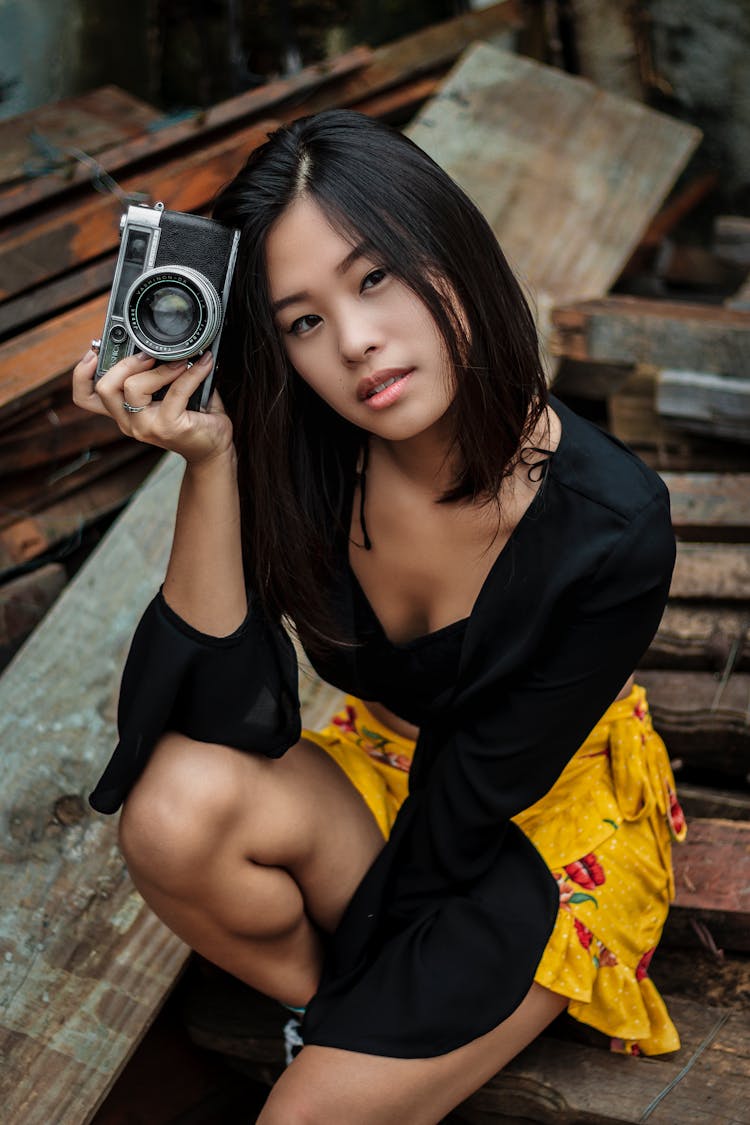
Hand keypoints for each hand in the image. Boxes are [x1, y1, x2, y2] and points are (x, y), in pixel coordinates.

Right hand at [72, 348, 234, 465]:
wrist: (212, 449)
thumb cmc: (191, 418)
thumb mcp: (165, 394)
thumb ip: (154, 373)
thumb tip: (161, 341)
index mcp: (123, 412)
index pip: (86, 397)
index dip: (82, 373)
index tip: (95, 351)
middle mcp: (128, 421)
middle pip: (106, 387)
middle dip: (127, 362)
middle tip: (150, 355)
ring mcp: (145, 427)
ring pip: (133, 387)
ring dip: (159, 369)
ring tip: (181, 361)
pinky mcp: (168, 427)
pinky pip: (176, 391)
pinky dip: (192, 373)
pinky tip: (204, 364)